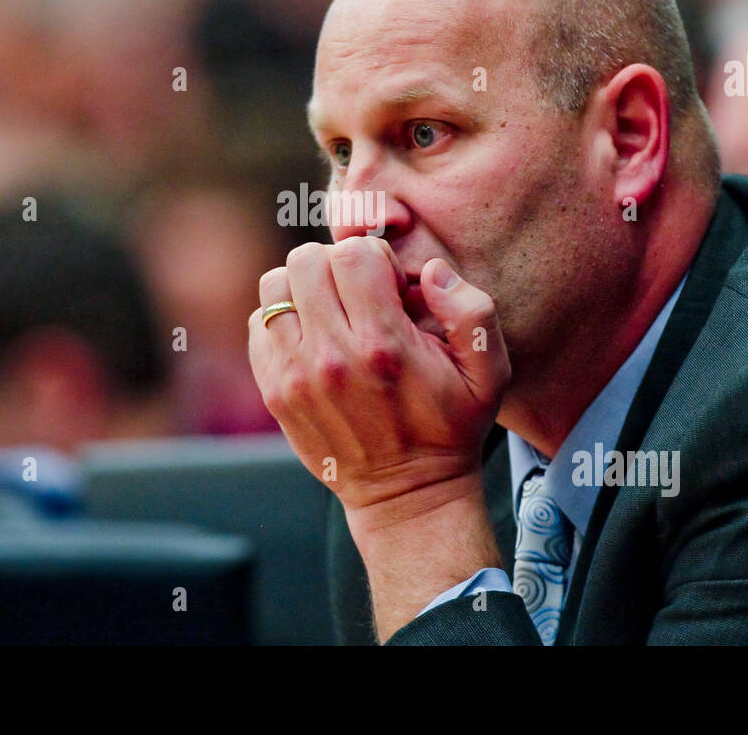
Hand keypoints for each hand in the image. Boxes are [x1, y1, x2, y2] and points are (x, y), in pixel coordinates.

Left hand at [247, 235, 510, 517]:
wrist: (406, 493)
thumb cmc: (450, 428)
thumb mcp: (489, 373)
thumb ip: (473, 310)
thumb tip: (431, 272)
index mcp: (384, 344)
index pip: (352, 254)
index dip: (373, 259)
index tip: (387, 287)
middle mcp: (333, 356)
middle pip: (306, 261)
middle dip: (335, 267)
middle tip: (357, 296)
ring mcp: (295, 374)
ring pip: (274, 286)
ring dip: (303, 289)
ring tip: (331, 313)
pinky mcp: (274, 390)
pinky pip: (259, 324)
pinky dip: (282, 320)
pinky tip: (312, 339)